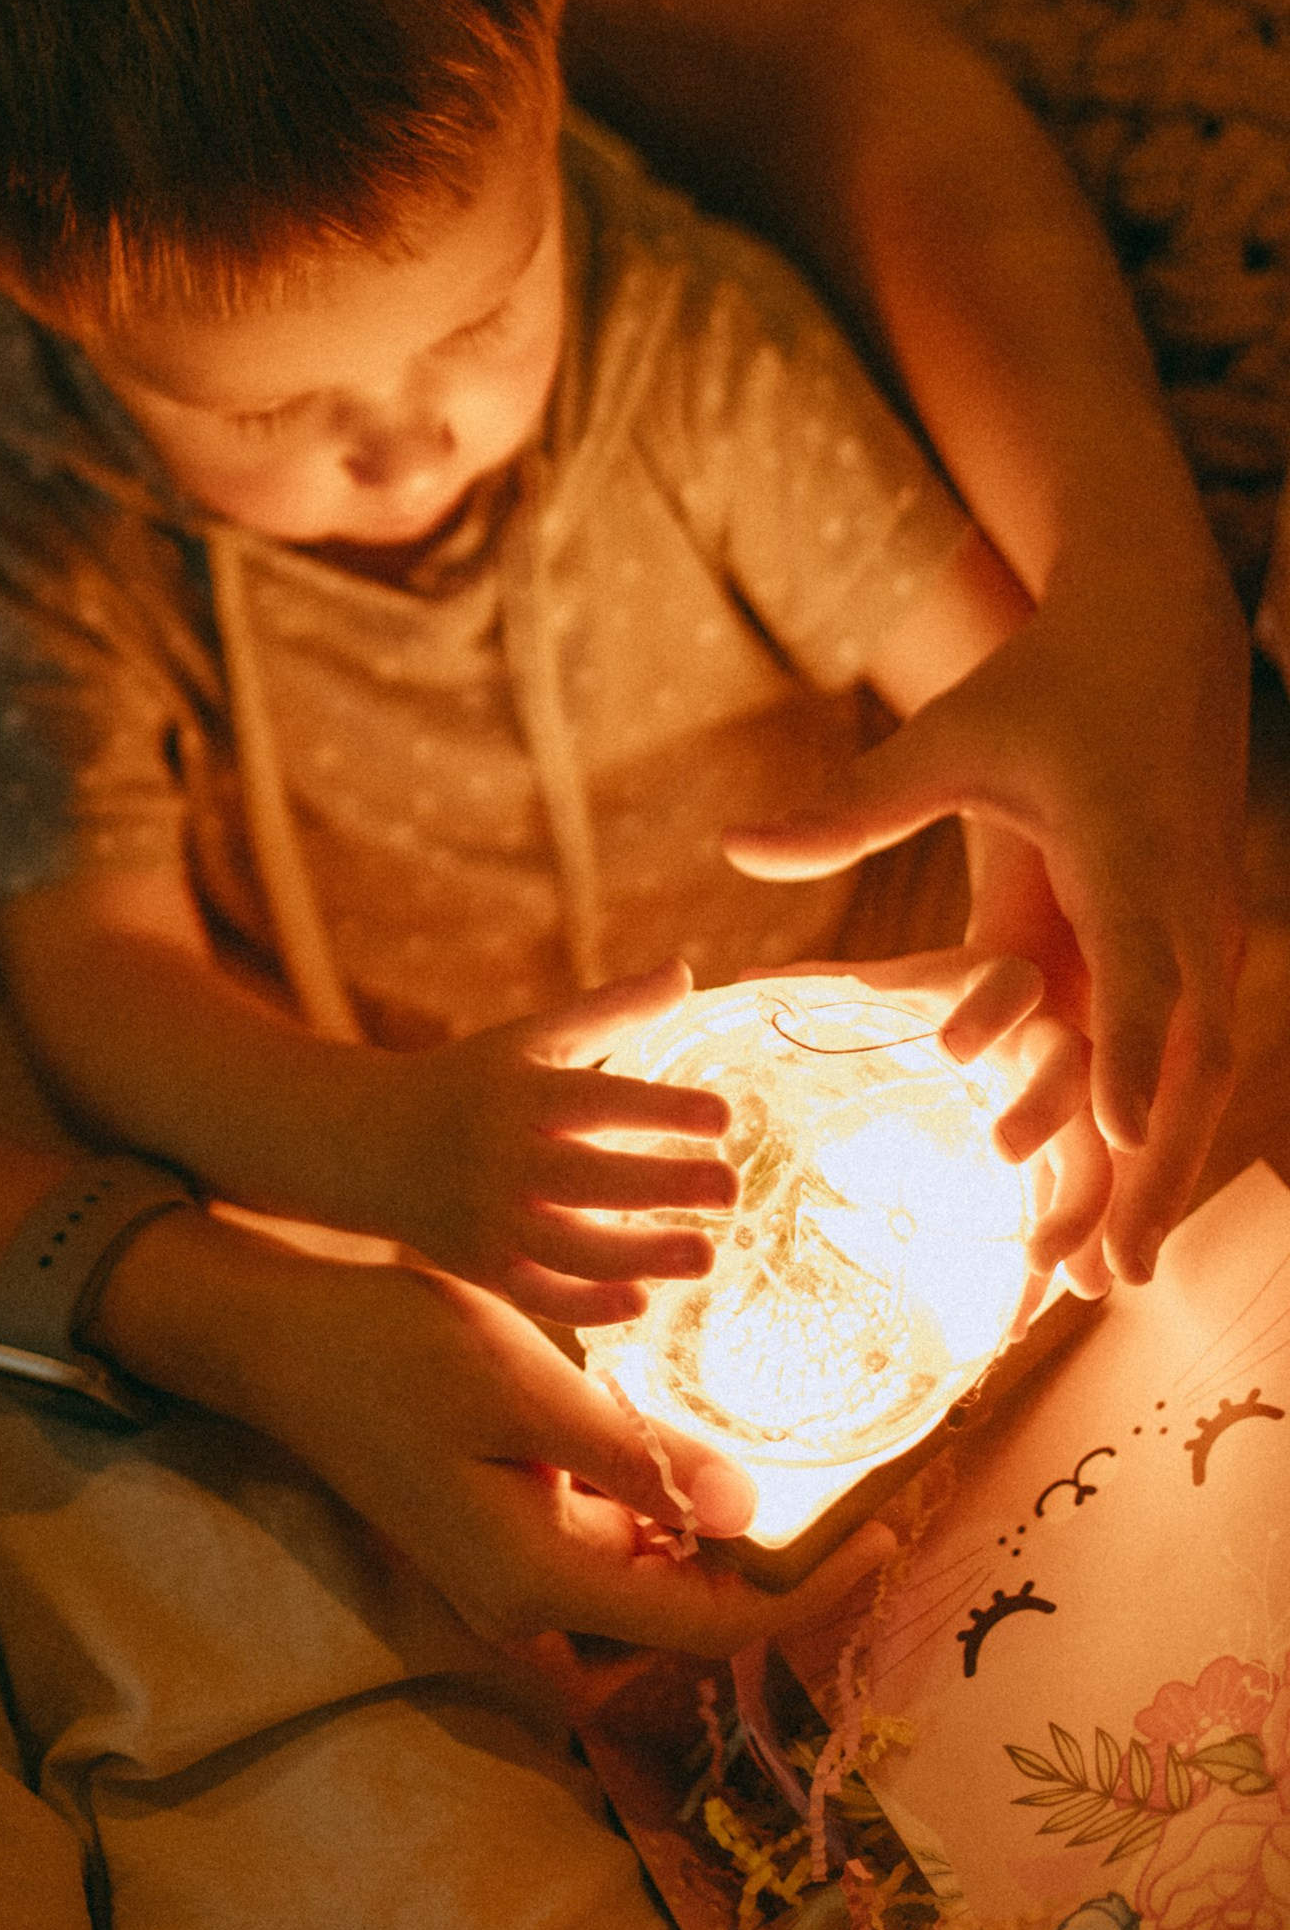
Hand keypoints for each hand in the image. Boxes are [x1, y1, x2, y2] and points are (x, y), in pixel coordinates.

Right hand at [104, 1219, 893, 1651]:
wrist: (272, 1338)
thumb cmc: (389, 1346)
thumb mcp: (522, 1383)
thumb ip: (634, 1455)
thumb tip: (745, 1515)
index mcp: (536, 1577)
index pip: (712, 1626)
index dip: (811, 1590)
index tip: (888, 1528)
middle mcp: (525, 1600)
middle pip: (688, 1621)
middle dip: (783, 1575)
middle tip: (872, 1504)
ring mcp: (507, 1572)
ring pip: (651, 1583)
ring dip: (725, 1544)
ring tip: (811, 1476)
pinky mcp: (497, 1532)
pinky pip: (607, 1543)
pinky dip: (667, 1512)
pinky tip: (701, 1450)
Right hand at [350, 959, 738, 1324]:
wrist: (374, 1143)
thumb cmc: (473, 1082)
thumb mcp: (532, 1038)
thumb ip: (612, 1011)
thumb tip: (685, 970)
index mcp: (521, 1094)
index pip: (598, 1101)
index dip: (662, 1109)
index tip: (724, 1116)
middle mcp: (504, 1158)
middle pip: (588, 1180)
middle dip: (662, 1185)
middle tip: (731, 1187)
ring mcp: (491, 1220)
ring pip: (568, 1249)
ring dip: (639, 1257)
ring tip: (706, 1255)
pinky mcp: (483, 1268)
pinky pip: (538, 1296)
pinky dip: (586, 1305)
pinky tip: (643, 1302)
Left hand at [725, 566, 1245, 1282]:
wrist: (1159, 644)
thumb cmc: (1042, 687)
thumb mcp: (949, 740)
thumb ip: (851, 807)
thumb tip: (730, 847)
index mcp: (1124, 854)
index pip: (1137, 971)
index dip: (1127, 1057)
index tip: (1106, 1134)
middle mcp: (1178, 908)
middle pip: (1179, 1062)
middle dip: (1143, 1172)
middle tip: (1101, 1278)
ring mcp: (1200, 933)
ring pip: (1190, 1077)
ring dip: (1151, 1179)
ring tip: (1106, 1286)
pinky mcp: (1194, 946)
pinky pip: (1181, 1058)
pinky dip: (1154, 1138)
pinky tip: (1120, 1214)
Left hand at [773, 941, 1114, 1297]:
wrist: (1003, 1018)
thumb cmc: (930, 1004)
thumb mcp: (880, 991)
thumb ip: (822, 984)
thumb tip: (747, 977)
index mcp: (1000, 988)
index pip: (1009, 980)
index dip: (990, 1008)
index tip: (951, 1046)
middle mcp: (1048, 1043)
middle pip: (1071, 1070)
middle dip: (1044, 1111)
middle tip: (1001, 1152)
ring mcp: (1072, 1107)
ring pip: (1095, 1151)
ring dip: (1079, 1205)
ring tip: (1050, 1266)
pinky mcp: (1073, 1160)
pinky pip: (1079, 1207)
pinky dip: (1068, 1255)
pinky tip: (1038, 1311)